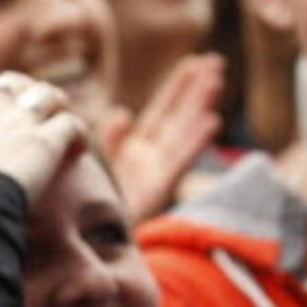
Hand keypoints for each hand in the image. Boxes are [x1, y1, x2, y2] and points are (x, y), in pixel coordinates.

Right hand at [0, 49, 88, 213]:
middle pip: (8, 84)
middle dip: (18, 86)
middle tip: (23, 96)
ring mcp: (17, 124)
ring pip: (44, 96)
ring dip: (53, 102)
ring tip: (57, 112)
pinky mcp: (46, 143)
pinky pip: (70, 126)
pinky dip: (77, 134)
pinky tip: (78, 145)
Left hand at [105, 52, 222, 223]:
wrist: (91, 244)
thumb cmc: (94, 206)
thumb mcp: (100, 166)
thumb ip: (111, 139)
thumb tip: (121, 112)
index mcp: (138, 150)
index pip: (161, 111)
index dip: (177, 87)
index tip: (194, 62)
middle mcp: (152, 158)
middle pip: (178, 116)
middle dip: (195, 89)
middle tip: (215, 62)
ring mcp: (157, 171)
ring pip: (182, 133)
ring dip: (198, 107)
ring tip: (215, 80)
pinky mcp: (157, 188)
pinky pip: (178, 161)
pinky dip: (194, 142)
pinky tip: (211, 121)